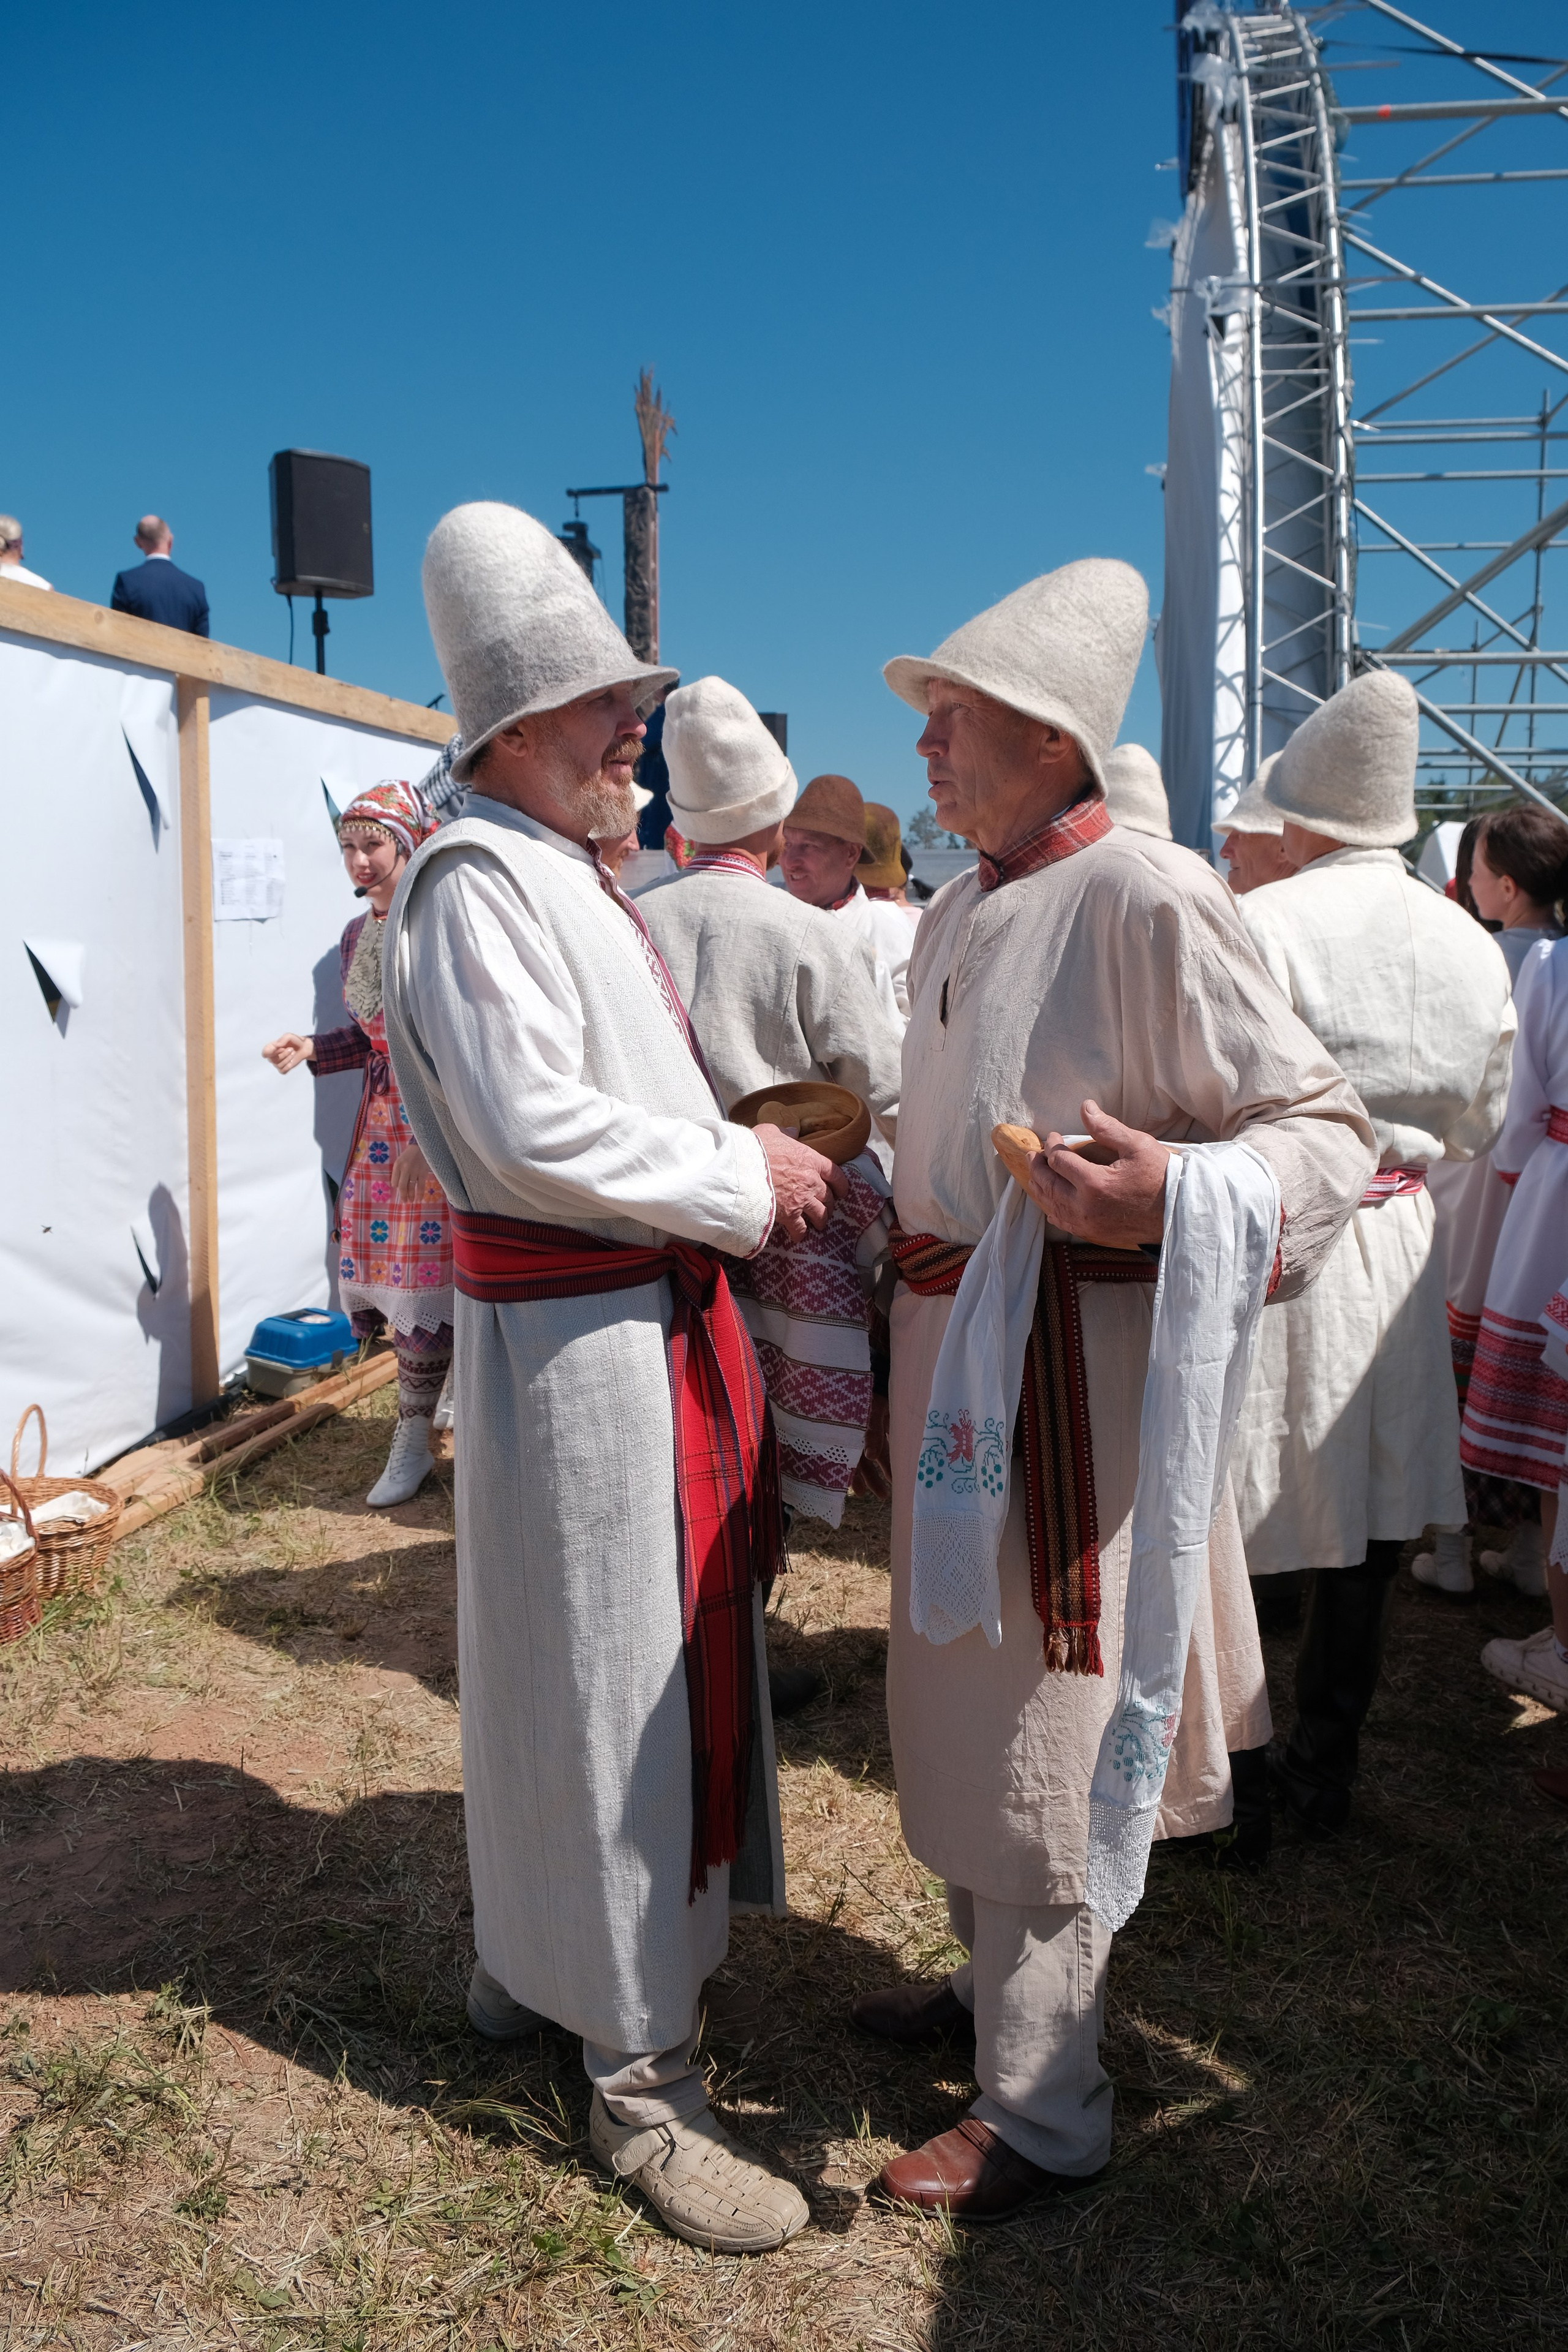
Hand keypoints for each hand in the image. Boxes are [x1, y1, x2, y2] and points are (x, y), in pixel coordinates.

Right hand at [263, 1032, 314, 1073]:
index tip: (278, 1048)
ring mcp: (276, 1064)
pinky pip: (283, 1070)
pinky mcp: (282, 1069)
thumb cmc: (295, 1041)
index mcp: (270, 1048)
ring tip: (293, 1052)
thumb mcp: (289, 1036)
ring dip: (288, 1059)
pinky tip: (292, 1061)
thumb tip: (276, 1046)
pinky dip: (288, 1066)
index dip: (269, 1052)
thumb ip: (283, 1039)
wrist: (304, 1048)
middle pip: (273, 1059)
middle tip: (291, 1049)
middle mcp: (272, 1056)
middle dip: (284, 1054)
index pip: (264, 1053)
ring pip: (279, 1065)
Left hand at [392, 1141, 431, 1200]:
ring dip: (411, 1196)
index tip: (400, 1191)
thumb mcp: (400, 1161)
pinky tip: (419, 1199)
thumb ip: (397, 1172)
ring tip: (411, 1202)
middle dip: (403, 1196)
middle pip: (402, 1186)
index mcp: (397, 1165)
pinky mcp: (423, 1173)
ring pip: (411, 1187)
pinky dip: (420, 1194)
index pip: (395, 1181)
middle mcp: (405, 1168)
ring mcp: (414, 1171)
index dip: (397, 1188)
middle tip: (404, 1202)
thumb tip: (396, 1186)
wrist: (422, 1146)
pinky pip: (421, 1186)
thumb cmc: (410, 1155)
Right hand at [755, 1123, 848, 1242]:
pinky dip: (801, 1233)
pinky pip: (801, 1228)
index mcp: (810, 1160)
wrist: (741, 1169)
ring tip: (819, 1224)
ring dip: (821, 1220)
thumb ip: (785, 1132)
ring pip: (820, 1214)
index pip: (834, 1173)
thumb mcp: (770, 1132)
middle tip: (827, 1208)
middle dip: (829, 1203)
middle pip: (828, 1196)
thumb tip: (793, 1130)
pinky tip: (799, 1236)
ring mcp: (801, 1199)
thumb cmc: (755, 1148)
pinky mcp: (789, 1215)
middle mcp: (811, 1181)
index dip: (841, 1184)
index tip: (842, 1191)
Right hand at [851, 1392, 890, 1499]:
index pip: (848, 1458)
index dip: (853, 1475)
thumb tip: (871, 1455)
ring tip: (891, 1487)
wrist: (878, 1369)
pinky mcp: (880, 1420)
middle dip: (871, 1478)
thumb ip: (872, 1432)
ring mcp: (869, 1427)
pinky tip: (897, 1469)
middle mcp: (856, 1432)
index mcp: (848, 1431)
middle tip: (882, 1496)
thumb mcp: (869, 1411)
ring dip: (883, 1469)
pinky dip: (889, 1455)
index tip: (860, 1492)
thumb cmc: (868, 1390)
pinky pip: (885, 1441)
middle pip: (862, 1460)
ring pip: (875, 1453)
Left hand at [1022, 1099, 1170, 1248]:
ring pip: (1051, 1205)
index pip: (1059, 1160)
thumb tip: (1085, 1107)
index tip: (1053, 1136)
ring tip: (1036, 1173)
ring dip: (1040, 1187)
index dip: (1051, 1145)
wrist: (1179, 1214)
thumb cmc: (1162, 1177)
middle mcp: (1084, 1207)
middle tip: (1033, 1154)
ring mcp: (1087, 1224)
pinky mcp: (1093, 1234)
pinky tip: (1050, 1203)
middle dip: (1037, 1166)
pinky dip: (1052, 1209)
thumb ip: (1107, 1128)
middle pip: (1047, 1184)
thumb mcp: (1137, 1145)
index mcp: (1094, 1183)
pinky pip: (1063, 1222)